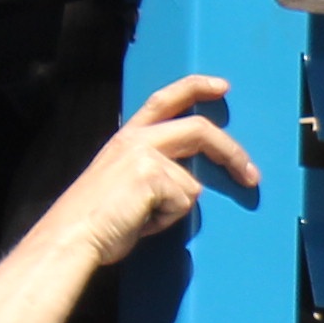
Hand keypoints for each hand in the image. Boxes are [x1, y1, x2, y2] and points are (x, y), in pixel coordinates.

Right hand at [50, 74, 260, 268]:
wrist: (72, 235)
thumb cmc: (96, 219)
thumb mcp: (124, 181)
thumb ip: (154, 171)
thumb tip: (189, 185)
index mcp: (127, 136)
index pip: (165, 98)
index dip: (196, 87)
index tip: (224, 87)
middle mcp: (137, 138)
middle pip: (200, 130)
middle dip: (232, 152)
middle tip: (251, 176)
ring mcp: (145, 154)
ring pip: (191, 183)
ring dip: (174, 209)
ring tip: (143, 218)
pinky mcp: (153, 175)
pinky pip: (182, 202)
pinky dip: (166, 220)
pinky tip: (141, 222)